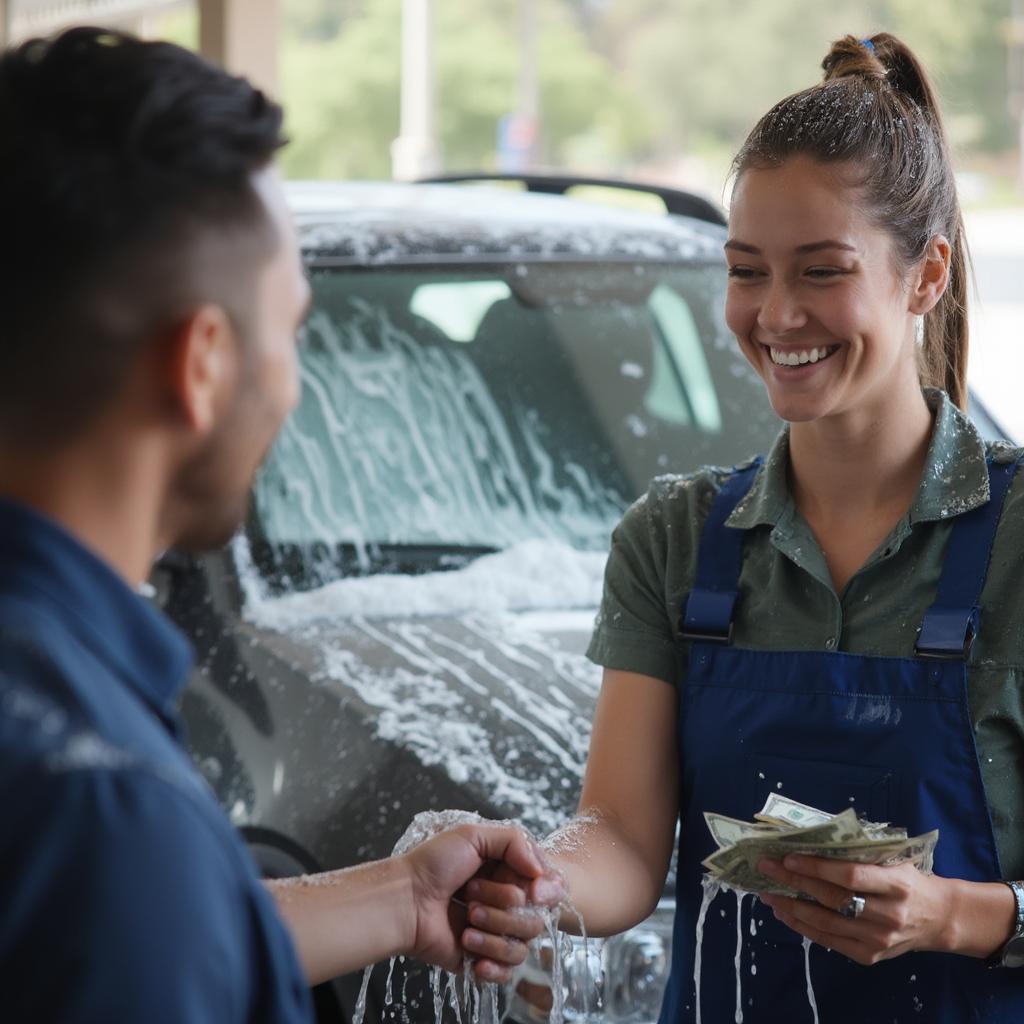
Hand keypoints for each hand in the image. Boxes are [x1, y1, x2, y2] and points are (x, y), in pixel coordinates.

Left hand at [401, 823, 560, 981]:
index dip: (543, 890)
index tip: (532, 888)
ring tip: (466, 921)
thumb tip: (541, 872)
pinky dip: (492, 962)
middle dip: (503, 904)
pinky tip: (470, 947)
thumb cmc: (433, 864)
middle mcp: (504, 904)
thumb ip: (516, 842)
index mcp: (506, 873)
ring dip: (494, 930)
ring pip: (522, 945)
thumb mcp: (473, 835)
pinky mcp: (481, 959)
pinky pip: (507, 972)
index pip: (545, 888)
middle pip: (536, 917)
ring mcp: (494, 933)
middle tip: (469, 893)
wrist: (404, 900)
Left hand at [757, 855, 956, 964]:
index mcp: (896, 884)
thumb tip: (811, 838)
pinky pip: (828, 941)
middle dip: (794, 881)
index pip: (851, 876)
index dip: (818, 867)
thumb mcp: (894, 860)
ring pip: (825, 922)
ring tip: (767, 892)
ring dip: (790, 906)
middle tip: (766, 867)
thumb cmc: (908, 880)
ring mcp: (878, 939)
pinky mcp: (869, 956)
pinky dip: (802, 926)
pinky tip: (784, 913)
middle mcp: (888, 914)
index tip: (788, 856)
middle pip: (833, 898)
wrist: (938, 919)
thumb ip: (861, 853)